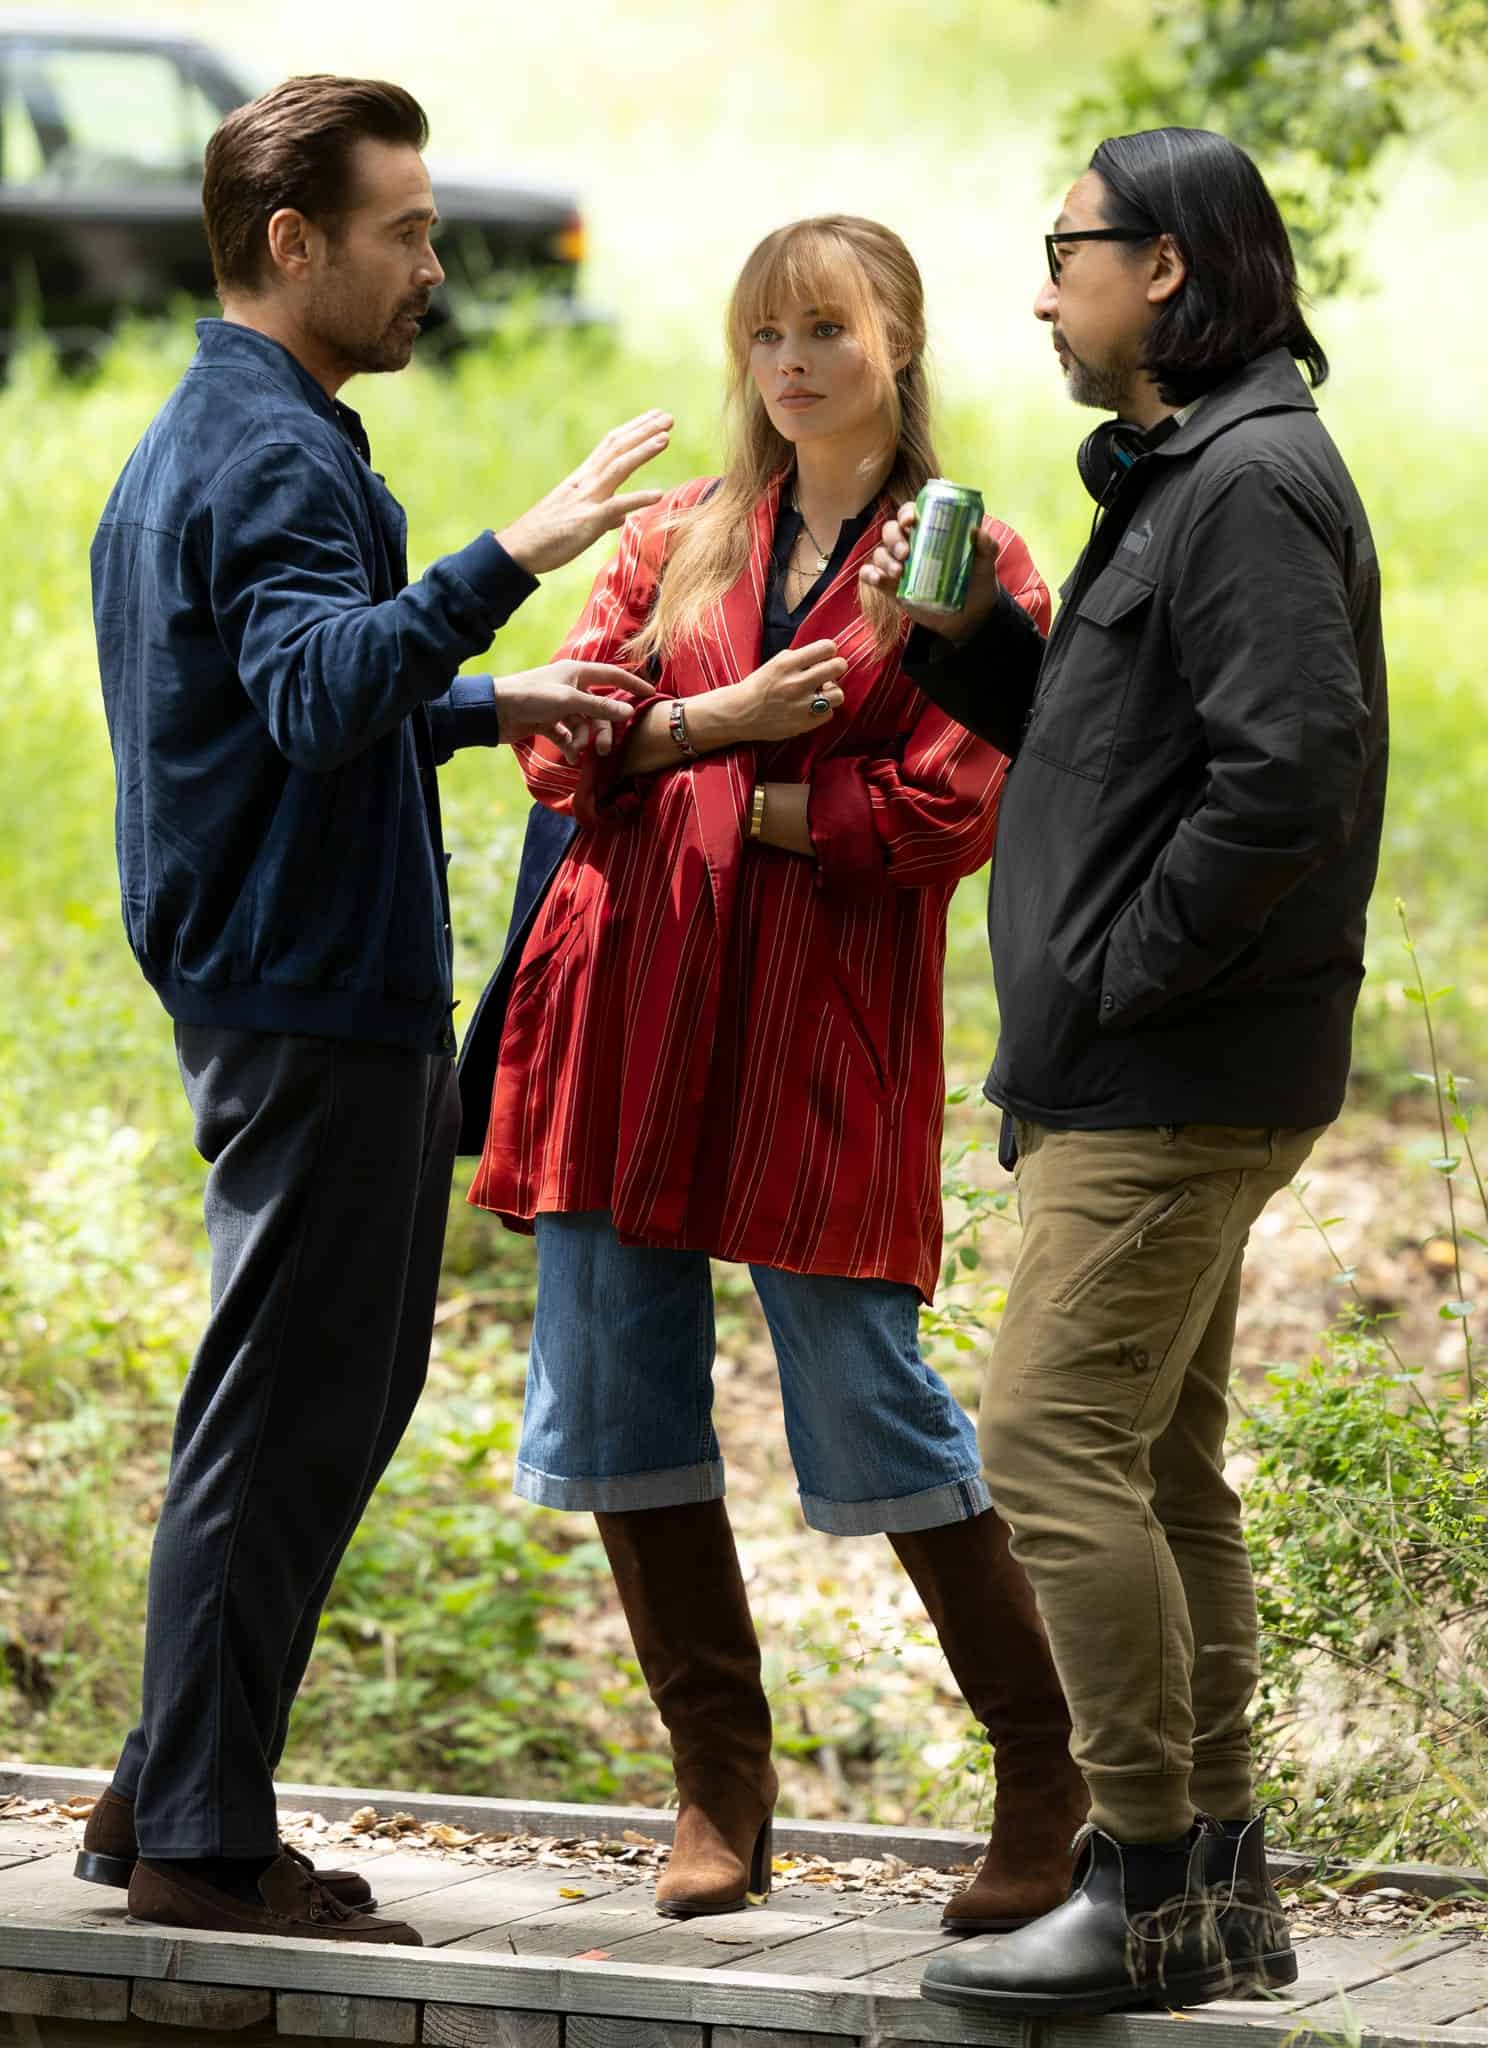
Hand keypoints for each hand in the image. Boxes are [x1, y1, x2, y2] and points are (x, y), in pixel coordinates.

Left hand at [496, 661, 655, 762]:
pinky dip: (569, 745)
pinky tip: (568, 755)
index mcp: (577, 672)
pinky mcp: (548, 722)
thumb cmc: (532, 697)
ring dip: (583, 739)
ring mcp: (559, 705)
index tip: (651, 695)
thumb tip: (629, 710)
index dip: (633, 684)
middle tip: (604, 749)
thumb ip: (600, 707)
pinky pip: (567, 734)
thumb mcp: (570, 701)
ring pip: (583, 724)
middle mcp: (571, 686)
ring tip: (577, 752)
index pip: (613, 675)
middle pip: (598, 708)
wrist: (495, 711)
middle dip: (602, 729)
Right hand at [497, 412, 672, 574]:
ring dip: (642, 451)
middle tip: (667, 416)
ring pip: (618, 468)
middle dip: (643, 431)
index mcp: (583, 479)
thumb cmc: (545, 536)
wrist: (518, 550)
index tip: (654, 419)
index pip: (610, 447)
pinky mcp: (587, 522)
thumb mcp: (578, 522)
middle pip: (617, 449)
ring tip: (665, 438)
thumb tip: (622, 517)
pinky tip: (658, 494)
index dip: (633, 431)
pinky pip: (616, 507)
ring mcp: (587, 500)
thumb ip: (603, 516)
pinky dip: (637, 499)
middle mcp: (586, 483)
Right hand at [726, 640, 847, 741]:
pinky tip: (812, 707)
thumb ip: (800, 658)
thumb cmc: (759, 686)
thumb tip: (826, 656)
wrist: (739, 713)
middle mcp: (795, 683)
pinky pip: (829, 714)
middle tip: (831, 672)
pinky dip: (823, 710)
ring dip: (832, 692)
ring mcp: (800, 705)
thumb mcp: (776, 663)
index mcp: (787, 663)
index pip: (827, 647)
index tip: (826, 655)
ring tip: (822, 693)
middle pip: (838, 667)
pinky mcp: (802, 724)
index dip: (830, 650)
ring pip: (838, 694)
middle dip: (837, 667)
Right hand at [859, 501, 1002, 644]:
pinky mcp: (891, 587)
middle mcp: (910, 546)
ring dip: (884, 559)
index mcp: (929, 533)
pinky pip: (871, 576)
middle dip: (894, 538)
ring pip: (880, 553)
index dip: (906, 513)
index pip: (911, 514)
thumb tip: (978, 532)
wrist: (970, 616)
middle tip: (906, 552)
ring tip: (899, 572)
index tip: (912, 520)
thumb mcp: (985, 563)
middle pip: (891, 531)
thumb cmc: (976, 583)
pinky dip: (870, 574)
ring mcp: (899, 567)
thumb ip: (986, 547)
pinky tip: (878, 579)